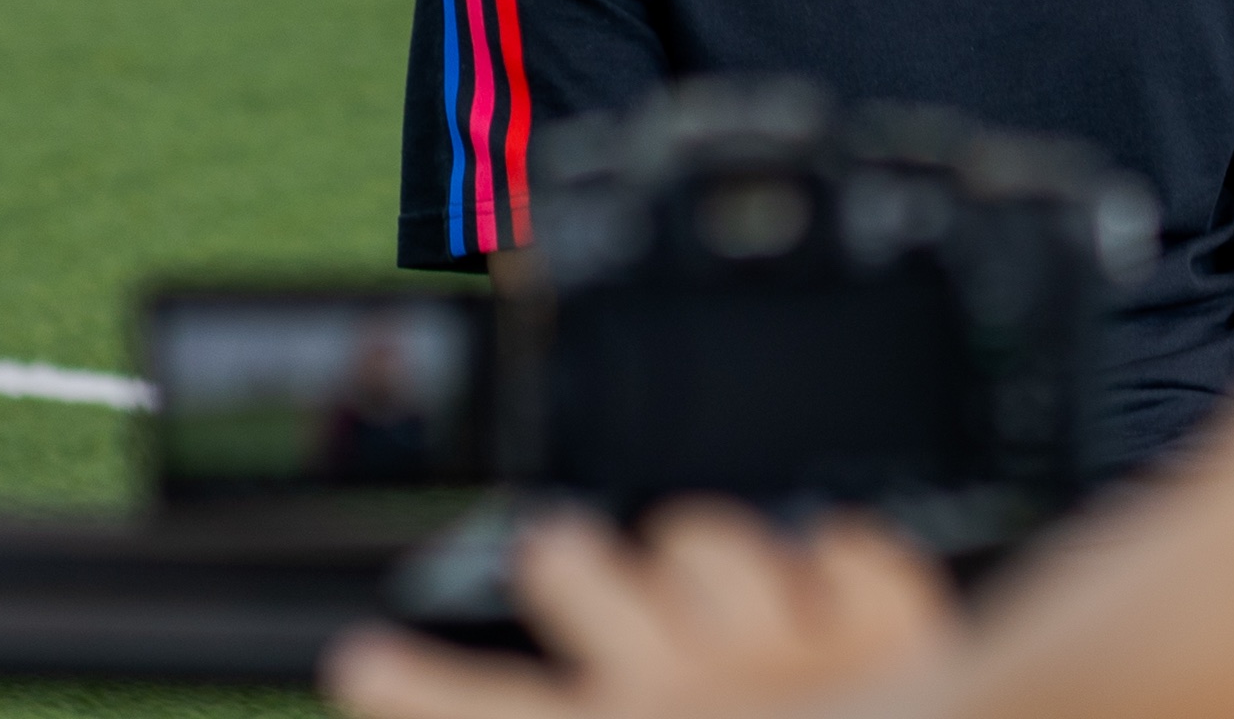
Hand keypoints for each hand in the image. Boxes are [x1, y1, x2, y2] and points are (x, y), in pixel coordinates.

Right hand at [324, 502, 957, 718]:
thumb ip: (600, 712)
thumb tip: (590, 655)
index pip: (491, 710)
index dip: (419, 686)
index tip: (363, 659)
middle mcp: (683, 685)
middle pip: (575, 567)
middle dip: (574, 561)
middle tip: (574, 558)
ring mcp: (777, 640)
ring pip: (699, 533)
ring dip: (716, 559)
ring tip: (742, 609)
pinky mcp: (870, 616)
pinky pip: (842, 546)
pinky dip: (858, 576)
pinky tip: (864, 612)